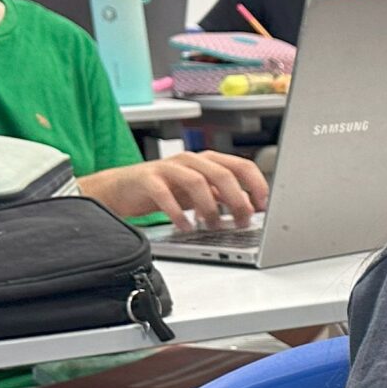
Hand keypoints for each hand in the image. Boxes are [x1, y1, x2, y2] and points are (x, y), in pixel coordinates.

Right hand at [79, 151, 268, 229]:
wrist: (123, 189)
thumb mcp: (199, 192)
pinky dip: (179, 213)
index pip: (241, 165)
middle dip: (236, 199)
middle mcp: (191, 160)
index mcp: (208, 160)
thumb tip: (250, 208)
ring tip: (214, 227)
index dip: (256, 184)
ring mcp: (169, 167)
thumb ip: (222, 196)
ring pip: (197, 182)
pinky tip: (186, 226)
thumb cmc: (165, 190)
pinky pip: (166, 194)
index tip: (263, 205)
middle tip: (242, 220)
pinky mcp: (148, 179)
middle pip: (222, 173)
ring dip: (210, 207)